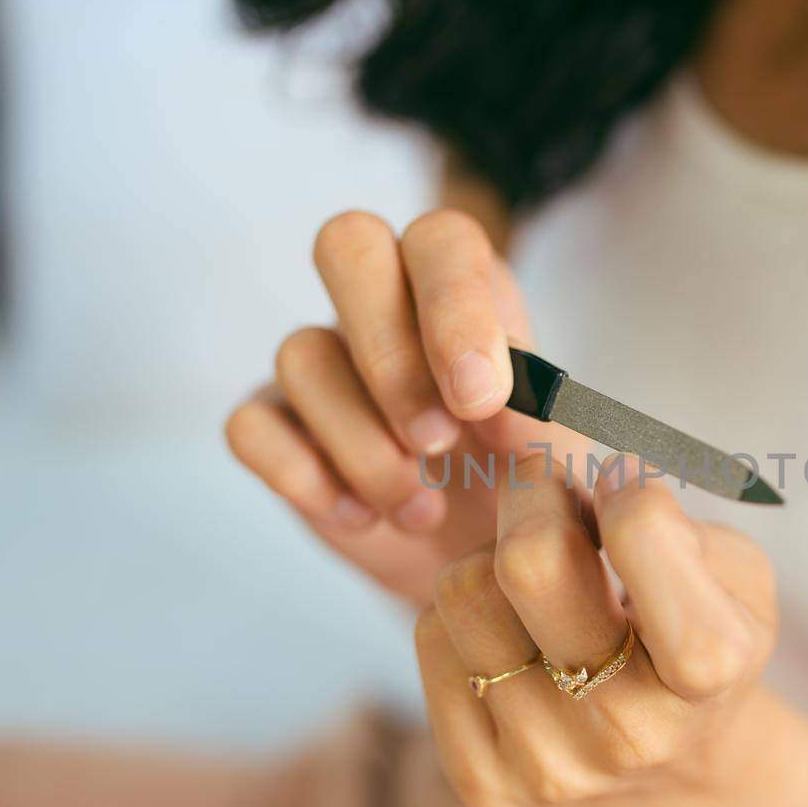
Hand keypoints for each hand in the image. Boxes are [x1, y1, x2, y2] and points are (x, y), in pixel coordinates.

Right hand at [225, 209, 588, 604]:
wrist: (486, 566)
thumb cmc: (526, 487)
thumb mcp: (557, 455)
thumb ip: (537, 415)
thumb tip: (495, 404)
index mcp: (463, 287)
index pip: (440, 240)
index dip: (455, 309)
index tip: (482, 400)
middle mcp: (382, 303)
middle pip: (346, 245)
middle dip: (392, 356)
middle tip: (438, 442)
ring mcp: (321, 360)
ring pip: (300, 353)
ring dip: (364, 446)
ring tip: (421, 510)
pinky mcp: (275, 424)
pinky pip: (250, 426)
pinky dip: (304, 477)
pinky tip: (363, 519)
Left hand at [414, 452, 780, 806]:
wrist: (674, 770)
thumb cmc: (699, 637)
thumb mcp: (734, 572)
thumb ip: (674, 520)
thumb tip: (590, 485)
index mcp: (710, 666)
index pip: (639, 532)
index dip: (622, 486)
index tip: (622, 487)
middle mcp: (629, 731)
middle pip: (527, 560)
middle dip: (533, 494)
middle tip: (550, 488)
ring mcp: (549, 766)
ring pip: (462, 591)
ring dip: (491, 555)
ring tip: (534, 575)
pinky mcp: (483, 783)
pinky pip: (430, 639)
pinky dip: (465, 615)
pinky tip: (511, 633)